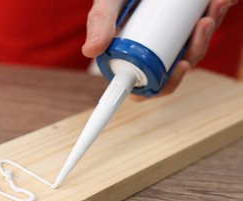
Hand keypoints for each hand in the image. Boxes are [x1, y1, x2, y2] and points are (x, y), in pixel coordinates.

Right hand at [82, 0, 237, 100]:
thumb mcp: (108, 3)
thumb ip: (99, 22)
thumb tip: (90, 51)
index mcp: (130, 57)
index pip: (147, 84)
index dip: (166, 83)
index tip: (180, 67)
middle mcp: (151, 54)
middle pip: (177, 68)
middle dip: (195, 49)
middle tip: (202, 24)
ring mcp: (169, 42)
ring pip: (194, 52)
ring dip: (208, 33)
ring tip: (214, 7)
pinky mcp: (184, 29)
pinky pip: (203, 33)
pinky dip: (214, 18)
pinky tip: (218, 3)